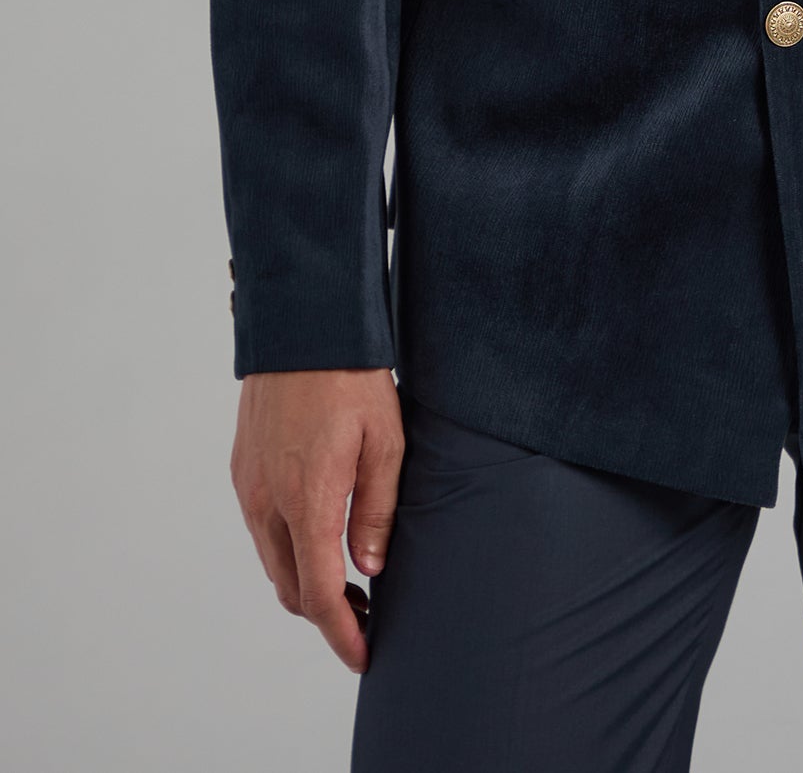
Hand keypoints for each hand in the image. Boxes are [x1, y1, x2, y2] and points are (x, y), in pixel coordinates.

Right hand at [230, 368, 404, 672]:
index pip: (319, 594)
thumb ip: (377, 511)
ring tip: (350, 578)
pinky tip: (320, 534)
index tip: (363, 655)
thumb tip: (367, 569)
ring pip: (273, 561)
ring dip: (306, 581)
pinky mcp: (242, 468)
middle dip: (326, 614)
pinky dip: (288, 548)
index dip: (341, 634)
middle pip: (291, 588)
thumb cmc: (352, 376)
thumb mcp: (386, 441)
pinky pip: (261, 529)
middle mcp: (267, 502)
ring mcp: (249, 486)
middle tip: (368, 614)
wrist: (302, 322)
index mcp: (307, 501)